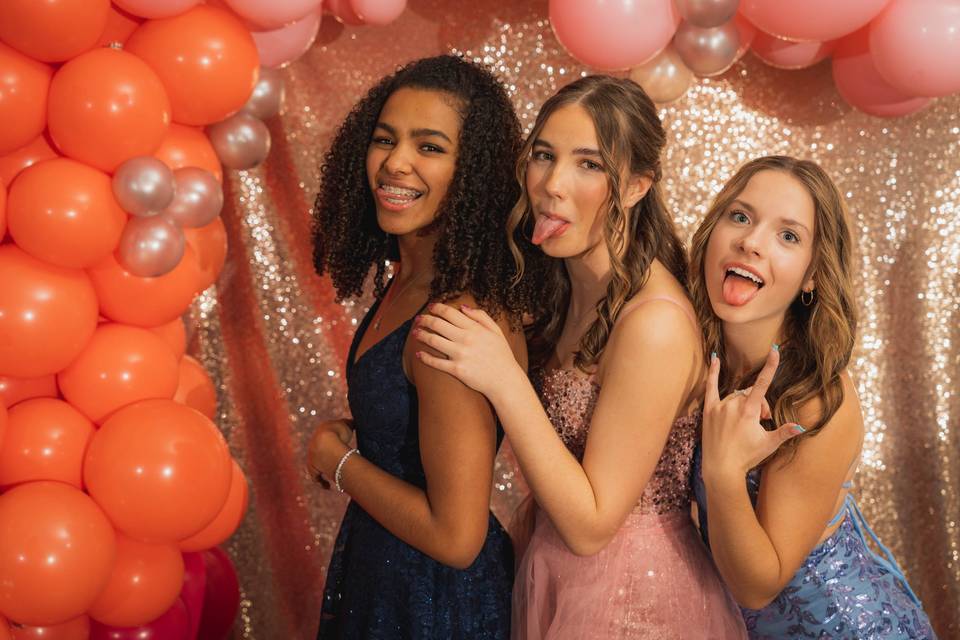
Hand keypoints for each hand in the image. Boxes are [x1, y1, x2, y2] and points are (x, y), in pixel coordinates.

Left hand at [307, 419, 352, 488]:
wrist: (327, 444)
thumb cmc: (339, 433)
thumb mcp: (347, 426)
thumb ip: (350, 424)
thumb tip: (353, 422)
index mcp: (321, 431)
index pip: (327, 435)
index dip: (335, 440)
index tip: (342, 444)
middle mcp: (313, 444)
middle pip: (321, 450)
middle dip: (329, 454)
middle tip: (339, 459)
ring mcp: (312, 457)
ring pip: (317, 464)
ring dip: (325, 468)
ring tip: (334, 474)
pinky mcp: (312, 469)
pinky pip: (316, 477)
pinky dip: (321, 482)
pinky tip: (327, 486)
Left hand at [413, 303, 523, 399]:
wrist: (505, 380)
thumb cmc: (501, 355)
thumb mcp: (496, 331)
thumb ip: (481, 316)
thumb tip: (463, 307)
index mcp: (475, 328)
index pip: (450, 313)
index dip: (437, 308)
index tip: (430, 307)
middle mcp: (466, 339)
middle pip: (438, 324)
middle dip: (425, 319)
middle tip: (418, 319)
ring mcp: (460, 354)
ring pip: (433, 341)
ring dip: (421, 335)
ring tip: (415, 333)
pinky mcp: (457, 370)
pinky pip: (436, 362)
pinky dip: (425, 357)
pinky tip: (418, 354)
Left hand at [702, 347, 803, 478]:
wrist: (721, 469)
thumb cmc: (746, 457)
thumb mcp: (768, 444)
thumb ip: (784, 432)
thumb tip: (801, 426)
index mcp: (748, 411)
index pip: (762, 383)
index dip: (770, 366)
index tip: (775, 350)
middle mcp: (733, 405)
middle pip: (752, 393)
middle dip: (761, 404)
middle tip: (762, 422)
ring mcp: (720, 407)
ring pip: (738, 395)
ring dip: (746, 403)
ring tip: (746, 423)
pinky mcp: (709, 410)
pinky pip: (710, 387)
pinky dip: (713, 372)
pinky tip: (714, 357)